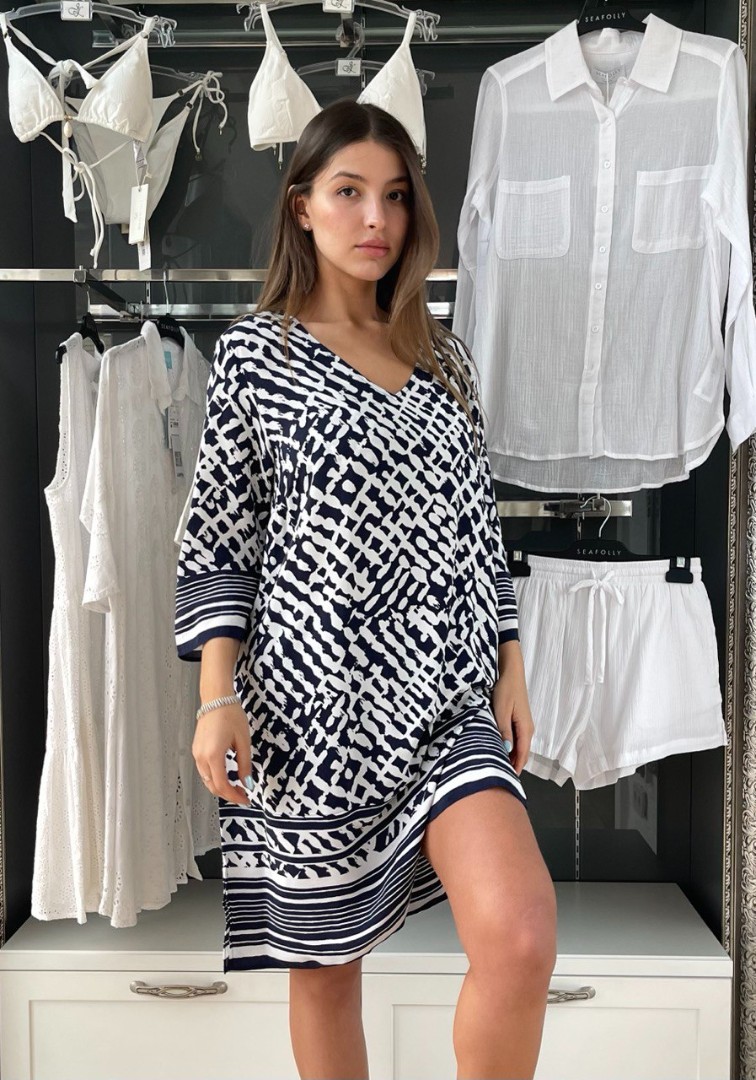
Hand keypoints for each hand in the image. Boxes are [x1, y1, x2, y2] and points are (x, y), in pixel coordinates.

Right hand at [193, 702, 253, 807]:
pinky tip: (227, 775)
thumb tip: (247, 783)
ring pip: (207, 780)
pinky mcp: (196, 750)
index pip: (222, 786)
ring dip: (221, 787)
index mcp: (213, 755)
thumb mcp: (243, 741)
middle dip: (228, 794)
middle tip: (243, 795)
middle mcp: (201, 757)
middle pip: (213, 786)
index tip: (245, 799)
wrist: (216, 699)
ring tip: (237, 786)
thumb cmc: (230, 715)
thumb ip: (245, 765)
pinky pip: (204, 771)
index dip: (234, 797)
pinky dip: (215, 778)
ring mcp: (196, 754)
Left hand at [491, 644, 533, 774]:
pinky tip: (499, 749)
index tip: (506, 781)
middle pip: (521, 753)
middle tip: (498, 776)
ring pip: (518, 746)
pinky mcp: (518, 719)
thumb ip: (504, 731)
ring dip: (510, 756)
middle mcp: (528, 728)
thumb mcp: (501, 710)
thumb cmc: (506, 688)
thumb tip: (506, 751)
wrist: (510, 670)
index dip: (515, 768)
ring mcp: (523, 724)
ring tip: (497, 765)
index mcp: (526, 728)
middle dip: (512, 765)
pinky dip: (509, 746)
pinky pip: (515, 738)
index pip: (523, 755)